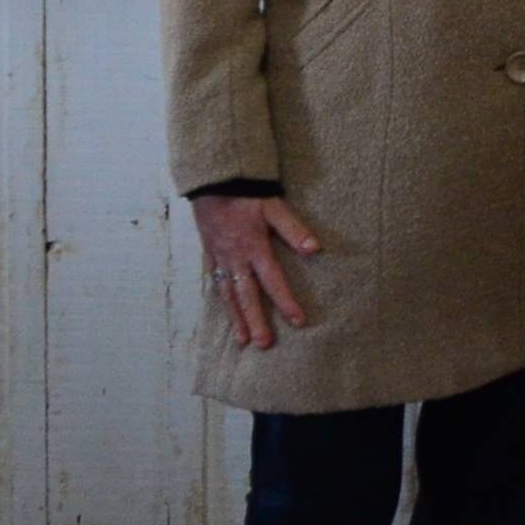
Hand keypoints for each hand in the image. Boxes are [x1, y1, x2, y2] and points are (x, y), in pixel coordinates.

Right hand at [194, 193, 319, 351]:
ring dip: (236, 317)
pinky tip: (227, 309)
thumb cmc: (247, 194)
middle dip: (255, 321)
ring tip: (243, 339)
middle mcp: (235, 258)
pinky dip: (221, 299)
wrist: (214, 180)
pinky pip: (215, 281)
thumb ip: (293, 229)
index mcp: (254, 248)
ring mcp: (220, 257)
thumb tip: (314, 248)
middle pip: (247, 295)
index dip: (286, 302)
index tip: (298, 321)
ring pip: (228, 293)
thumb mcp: (274, 207)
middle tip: (263, 344)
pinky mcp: (210, 253)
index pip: (273, 281)